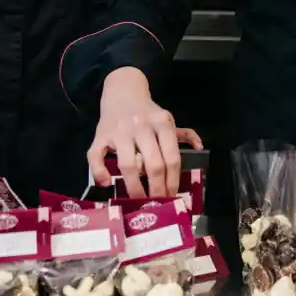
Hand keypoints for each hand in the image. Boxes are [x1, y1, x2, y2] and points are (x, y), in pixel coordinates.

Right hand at [89, 67, 191, 197]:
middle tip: (157, 203)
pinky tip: (107, 183)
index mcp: (162, 123)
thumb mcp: (167, 119)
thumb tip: (199, 147)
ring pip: (128, 164)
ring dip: (135, 187)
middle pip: (153, 164)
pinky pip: (96, 156)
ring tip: (139, 200)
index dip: (173, 181)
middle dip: (157, 188)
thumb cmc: (147, 113)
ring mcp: (120, 131)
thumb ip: (184, 134)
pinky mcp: (100, 135)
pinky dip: (100, 172)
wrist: (122, 92)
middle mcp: (141, 126)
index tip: (172, 196)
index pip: (172, 157)